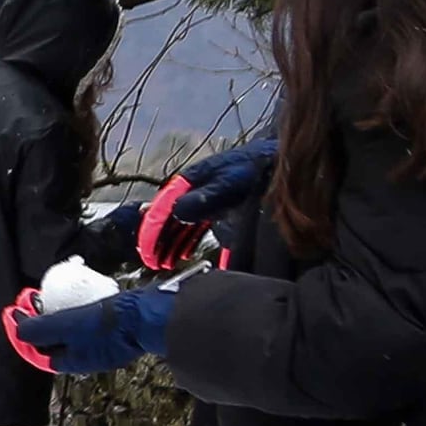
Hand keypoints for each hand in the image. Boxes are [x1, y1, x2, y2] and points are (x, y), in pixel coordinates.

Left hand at [4, 281, 174, 377]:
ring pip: (70, 333)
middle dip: (38, 324)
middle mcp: (85, 358)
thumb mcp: (67, 326)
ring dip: (56, 317)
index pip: (37, 352)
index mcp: (72, 362)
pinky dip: (75, 313)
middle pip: (52, 343)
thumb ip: (40, 330)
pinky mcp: (113, 332)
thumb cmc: (107, 324)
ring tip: (49, 298)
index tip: (15, 311)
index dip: (22, 332)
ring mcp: (100, 346)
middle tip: (32, 301)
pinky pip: (87, 325)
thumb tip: (17, 329)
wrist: (148, 317)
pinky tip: (75, 300)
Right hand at [139, 138, 275, 270]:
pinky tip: (186, 254)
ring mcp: (206, 202)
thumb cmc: (253, 168)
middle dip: (159, 241)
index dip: (152, 230)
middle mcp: (193, 193)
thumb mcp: (229, 181)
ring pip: (181, 226)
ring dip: (172, 244)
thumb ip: (204, 197)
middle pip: (170, 219)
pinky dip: (188, 242)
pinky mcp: (219, 211)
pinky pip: (196, 229)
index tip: (147, 250)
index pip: (163, 208)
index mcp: (189, 182)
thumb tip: (177, 213)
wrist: (278, 162)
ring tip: (165, 263)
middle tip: (152, 262)